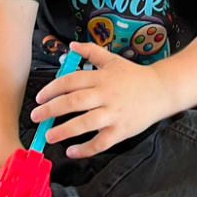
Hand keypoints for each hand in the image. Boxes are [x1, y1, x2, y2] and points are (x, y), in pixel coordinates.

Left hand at [30, 42, 169, 158]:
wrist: (161, 90)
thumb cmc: (134, 75)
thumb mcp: (112, 60)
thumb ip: (91, 51)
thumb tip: (72, 45)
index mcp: (101, 77)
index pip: (70, 81)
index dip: (52, 90)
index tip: (39, 98)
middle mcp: (106, 95)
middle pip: (73, 102)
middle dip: (51, 110)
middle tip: (36, 117)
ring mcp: (114, 113)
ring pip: (85, 123)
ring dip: (64, 131)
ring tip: (48, 136)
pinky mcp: (122, 130)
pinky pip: (101, 142)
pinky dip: (85, 149)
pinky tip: (72, 151)